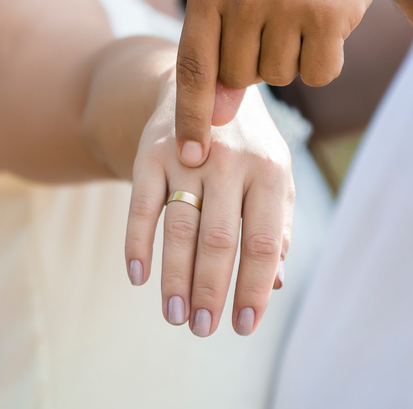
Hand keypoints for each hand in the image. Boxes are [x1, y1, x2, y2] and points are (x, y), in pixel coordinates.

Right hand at [125, 76, 293, 337]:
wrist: (203, 83)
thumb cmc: (247, 146)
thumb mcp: (273, 176)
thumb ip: (276, 226)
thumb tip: (274, 282)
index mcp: (269, 170)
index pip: (261, 242)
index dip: (253, 288)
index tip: (243, 326)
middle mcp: (230, 161)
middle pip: (218, 240)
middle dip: (210, 291)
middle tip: (203, 329)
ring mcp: (188, 155)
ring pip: (179, 228)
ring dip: (174, 278)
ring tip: (174, 316)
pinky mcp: (150, 152)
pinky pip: (140, 204)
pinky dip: (137, 243)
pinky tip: (138, 277)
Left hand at [174, 0, 407, 158]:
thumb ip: (220, 45)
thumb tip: (218, 118)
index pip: (192, 66)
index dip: (191, 116)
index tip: (189, 158)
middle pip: (242, 78)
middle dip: (259, 64)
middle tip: (278, 21)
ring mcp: (287, 2)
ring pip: (282, 77)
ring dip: (295, 56)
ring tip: (303, 9)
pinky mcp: (329, 13)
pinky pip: (320, 73)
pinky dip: (327, 57)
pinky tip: (331, 17)